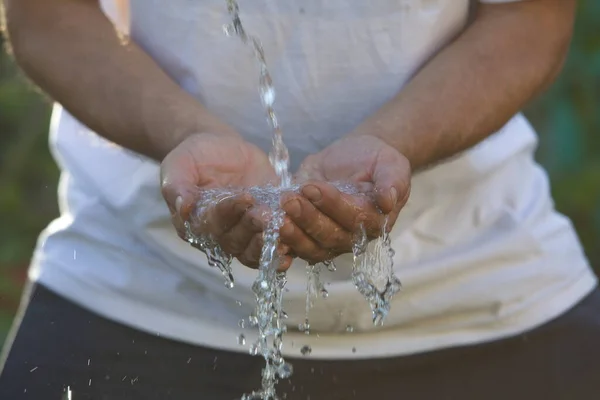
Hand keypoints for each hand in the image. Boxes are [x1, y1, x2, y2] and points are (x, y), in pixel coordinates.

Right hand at [161, 132, 291, 268]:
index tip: (245, 197)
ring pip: (255, 250)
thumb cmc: (196, 156)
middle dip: (254, 228)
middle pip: (236, 242)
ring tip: (284, 227)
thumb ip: (177, 185)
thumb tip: (182, 207)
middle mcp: (220, 234)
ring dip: (271, 243)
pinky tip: (294, 246)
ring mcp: (244, 233)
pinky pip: (274, 247)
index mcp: (196, 222)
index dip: (230, 213)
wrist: (221, 148)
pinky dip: (285, 248)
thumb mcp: (179, 164)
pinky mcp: (265, 228)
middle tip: (269, 214)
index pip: (212, 224)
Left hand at [280, 135, 410, 262]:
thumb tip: (388, 201)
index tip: (313, 187)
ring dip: (291, 233)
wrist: (355, 157)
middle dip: (307, 219)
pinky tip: (264, 228)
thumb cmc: (376, 160)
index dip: (333, 206)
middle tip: (289, 200)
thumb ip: (393, 181)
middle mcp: (351, 237)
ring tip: (275, 213)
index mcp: (374, 222)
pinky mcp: (307, 236)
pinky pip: (292, 245)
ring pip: (309, 246)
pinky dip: (278, 240)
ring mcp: (328, 239)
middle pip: (329, 237)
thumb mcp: (391, 163)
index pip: (354, 220)